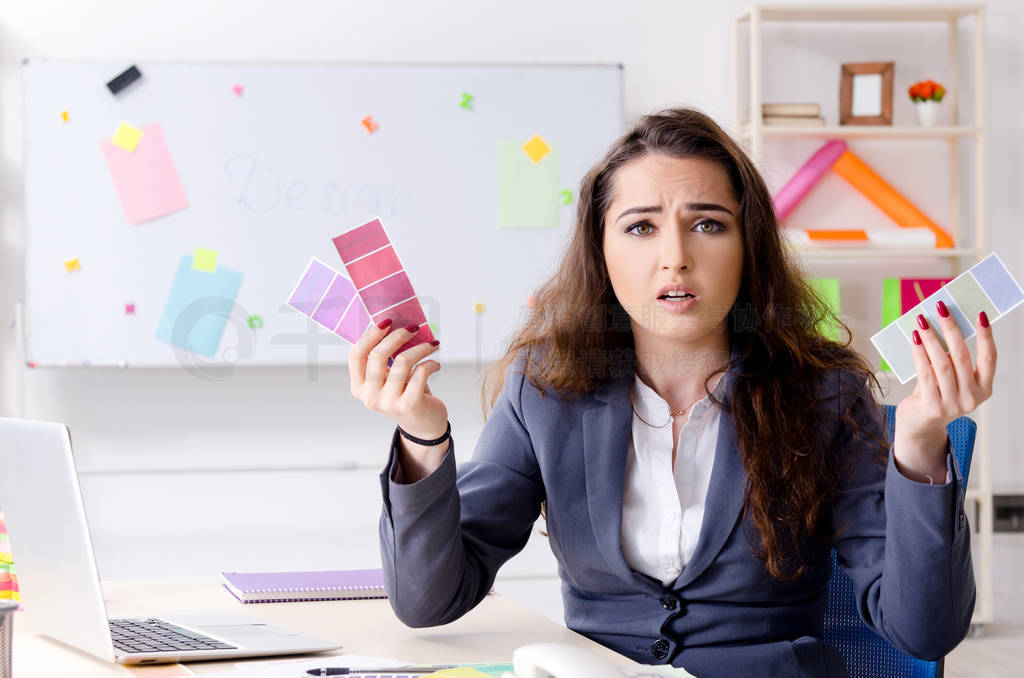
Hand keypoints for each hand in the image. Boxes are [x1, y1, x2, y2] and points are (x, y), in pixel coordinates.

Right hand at [348, 319, 446, 440]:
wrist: (423, 425)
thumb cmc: (405, 394)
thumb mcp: (388, 379)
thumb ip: (385, 359)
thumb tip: (396, 325)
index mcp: (359, 387)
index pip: (356, 354)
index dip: (371, 334)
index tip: (387, 321)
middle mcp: (369, 396)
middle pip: (379, 354)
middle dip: (398, 335)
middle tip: (414, 328)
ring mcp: (388, 402)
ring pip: (402, 361)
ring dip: (421, 348)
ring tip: (432, 344)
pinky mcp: (409, 404)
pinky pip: (420, 372)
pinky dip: (431, 364)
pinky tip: (436, 364)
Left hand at [893, 303, 995, 479]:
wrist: (919, 425)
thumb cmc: (936, 393)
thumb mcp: (950, 378)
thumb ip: (951, 359)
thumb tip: (943, 325)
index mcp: (984, 389)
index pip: (990, 359)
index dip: (986, 336)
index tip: (980, 314)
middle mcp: (972, 398)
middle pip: (962, 357)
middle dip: (951, 329)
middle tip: (941, 309)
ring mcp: (953, 405)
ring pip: (942, 364)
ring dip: (931, 339)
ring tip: (922, 322)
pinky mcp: (933, 408)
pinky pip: (925, 374)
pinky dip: (919, 354)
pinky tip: (914, 340)